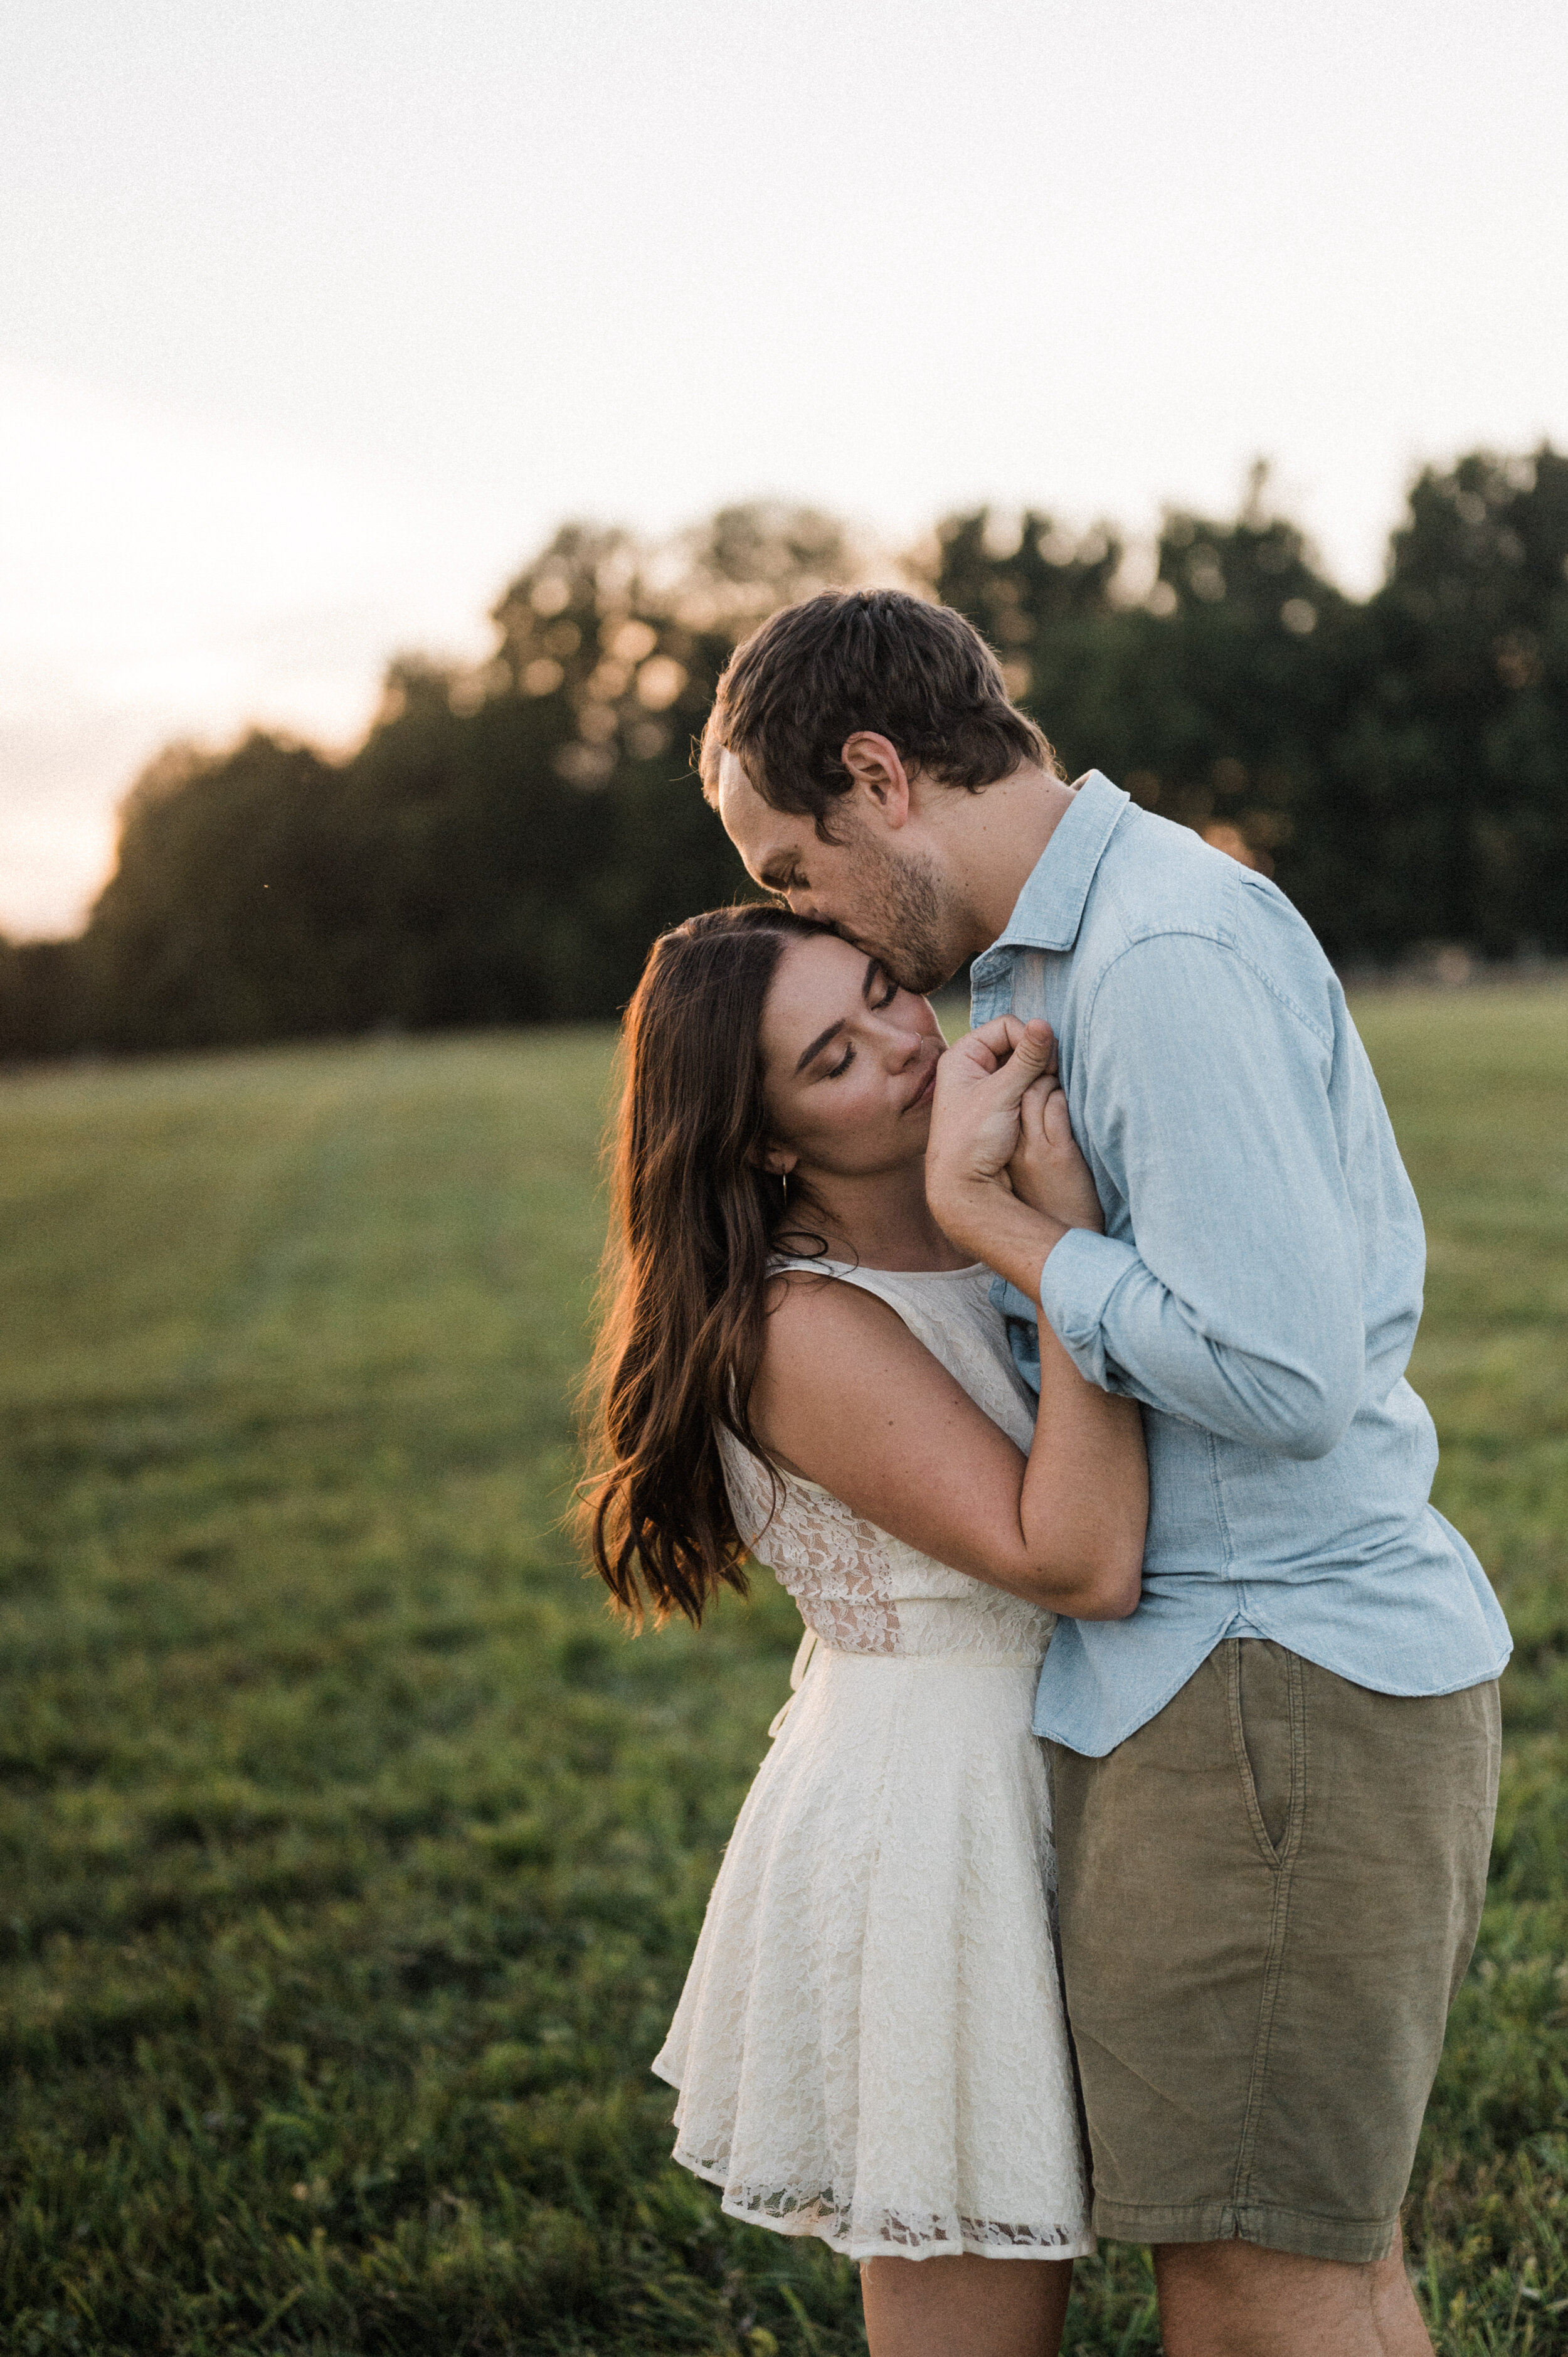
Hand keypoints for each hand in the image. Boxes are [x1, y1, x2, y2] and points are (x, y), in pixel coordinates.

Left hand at [925, 1017, 1058, 1229]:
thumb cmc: (972, 1139)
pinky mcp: (998, 1105)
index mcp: (962, 1056)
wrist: (963, 1186)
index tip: (1047, 1065)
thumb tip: (1045, 1024)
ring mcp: (985, 1086)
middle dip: (1037, 1057)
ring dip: (1039, 1074)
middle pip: (1015, 1043)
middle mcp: (971, 1067)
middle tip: (1051, 1077)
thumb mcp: (1001, 1094)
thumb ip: (1026, 1059)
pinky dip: (1036, 1089)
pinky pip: (1023, 1085)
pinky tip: (1042, 1102)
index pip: (1006, 1026)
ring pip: (1023, 1065)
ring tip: (1047, 1091)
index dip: (1030, 1039)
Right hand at [1008, 1074, 1103, 1232]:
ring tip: (1060, 1076)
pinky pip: (1058, 1110)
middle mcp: (1013, 1145)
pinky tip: (1073, 1096)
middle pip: (1016, 1090)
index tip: (1025, 1068)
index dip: (1013, 1077)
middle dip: (1032, 1069)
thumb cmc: (1047, 1205)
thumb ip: (1025, 1142)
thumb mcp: (1025, 1173)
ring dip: (1051, 1079)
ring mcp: (1034, 1148)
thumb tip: (1032, 1114)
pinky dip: (1065, 1097)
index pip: (999, 1098)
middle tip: (1047, 1060)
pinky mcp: (1058, 1154)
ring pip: (1036, 1093)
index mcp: (1002, 1148)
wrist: (1063, 1237)